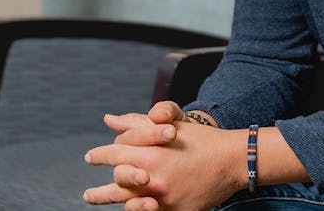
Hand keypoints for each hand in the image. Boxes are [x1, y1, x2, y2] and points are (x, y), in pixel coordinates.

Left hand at [84, 119, 241, 209]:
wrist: (234, 161)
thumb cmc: (203, 140)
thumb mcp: (173, 125)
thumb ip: (138, 123)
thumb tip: (109, 120)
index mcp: (150, 154)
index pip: (114, 154)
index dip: (101, 155)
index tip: (92, 157)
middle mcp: (153, 178)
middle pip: (117, 181)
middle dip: (101, 186)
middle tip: (89, 191)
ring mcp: (163, 198)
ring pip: (126, 203)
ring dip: (107, 202)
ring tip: (94, 201)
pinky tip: (129, 208)